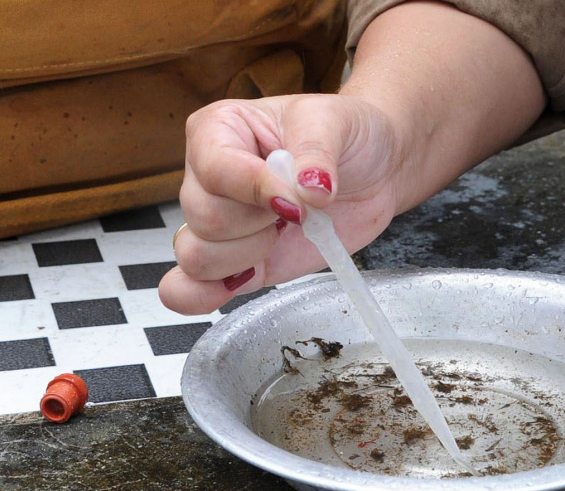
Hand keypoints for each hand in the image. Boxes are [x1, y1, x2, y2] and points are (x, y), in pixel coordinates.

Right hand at [158, 94, 407, 314]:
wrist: (376, 170)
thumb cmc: (346, 134)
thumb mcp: (334, 121)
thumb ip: (315, 151)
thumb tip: (308, 190)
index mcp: (218, 130)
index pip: (214, 168)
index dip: (255, 189)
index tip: (298, 199)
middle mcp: (207, 178)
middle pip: (205, 217)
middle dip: (259, 221)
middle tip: (298, 208)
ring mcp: (220, 224)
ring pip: (197, 256)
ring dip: (249, 253)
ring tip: (284, 230)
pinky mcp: (239, 262)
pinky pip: (189, 288)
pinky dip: (202, 295)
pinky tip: (240, 279)